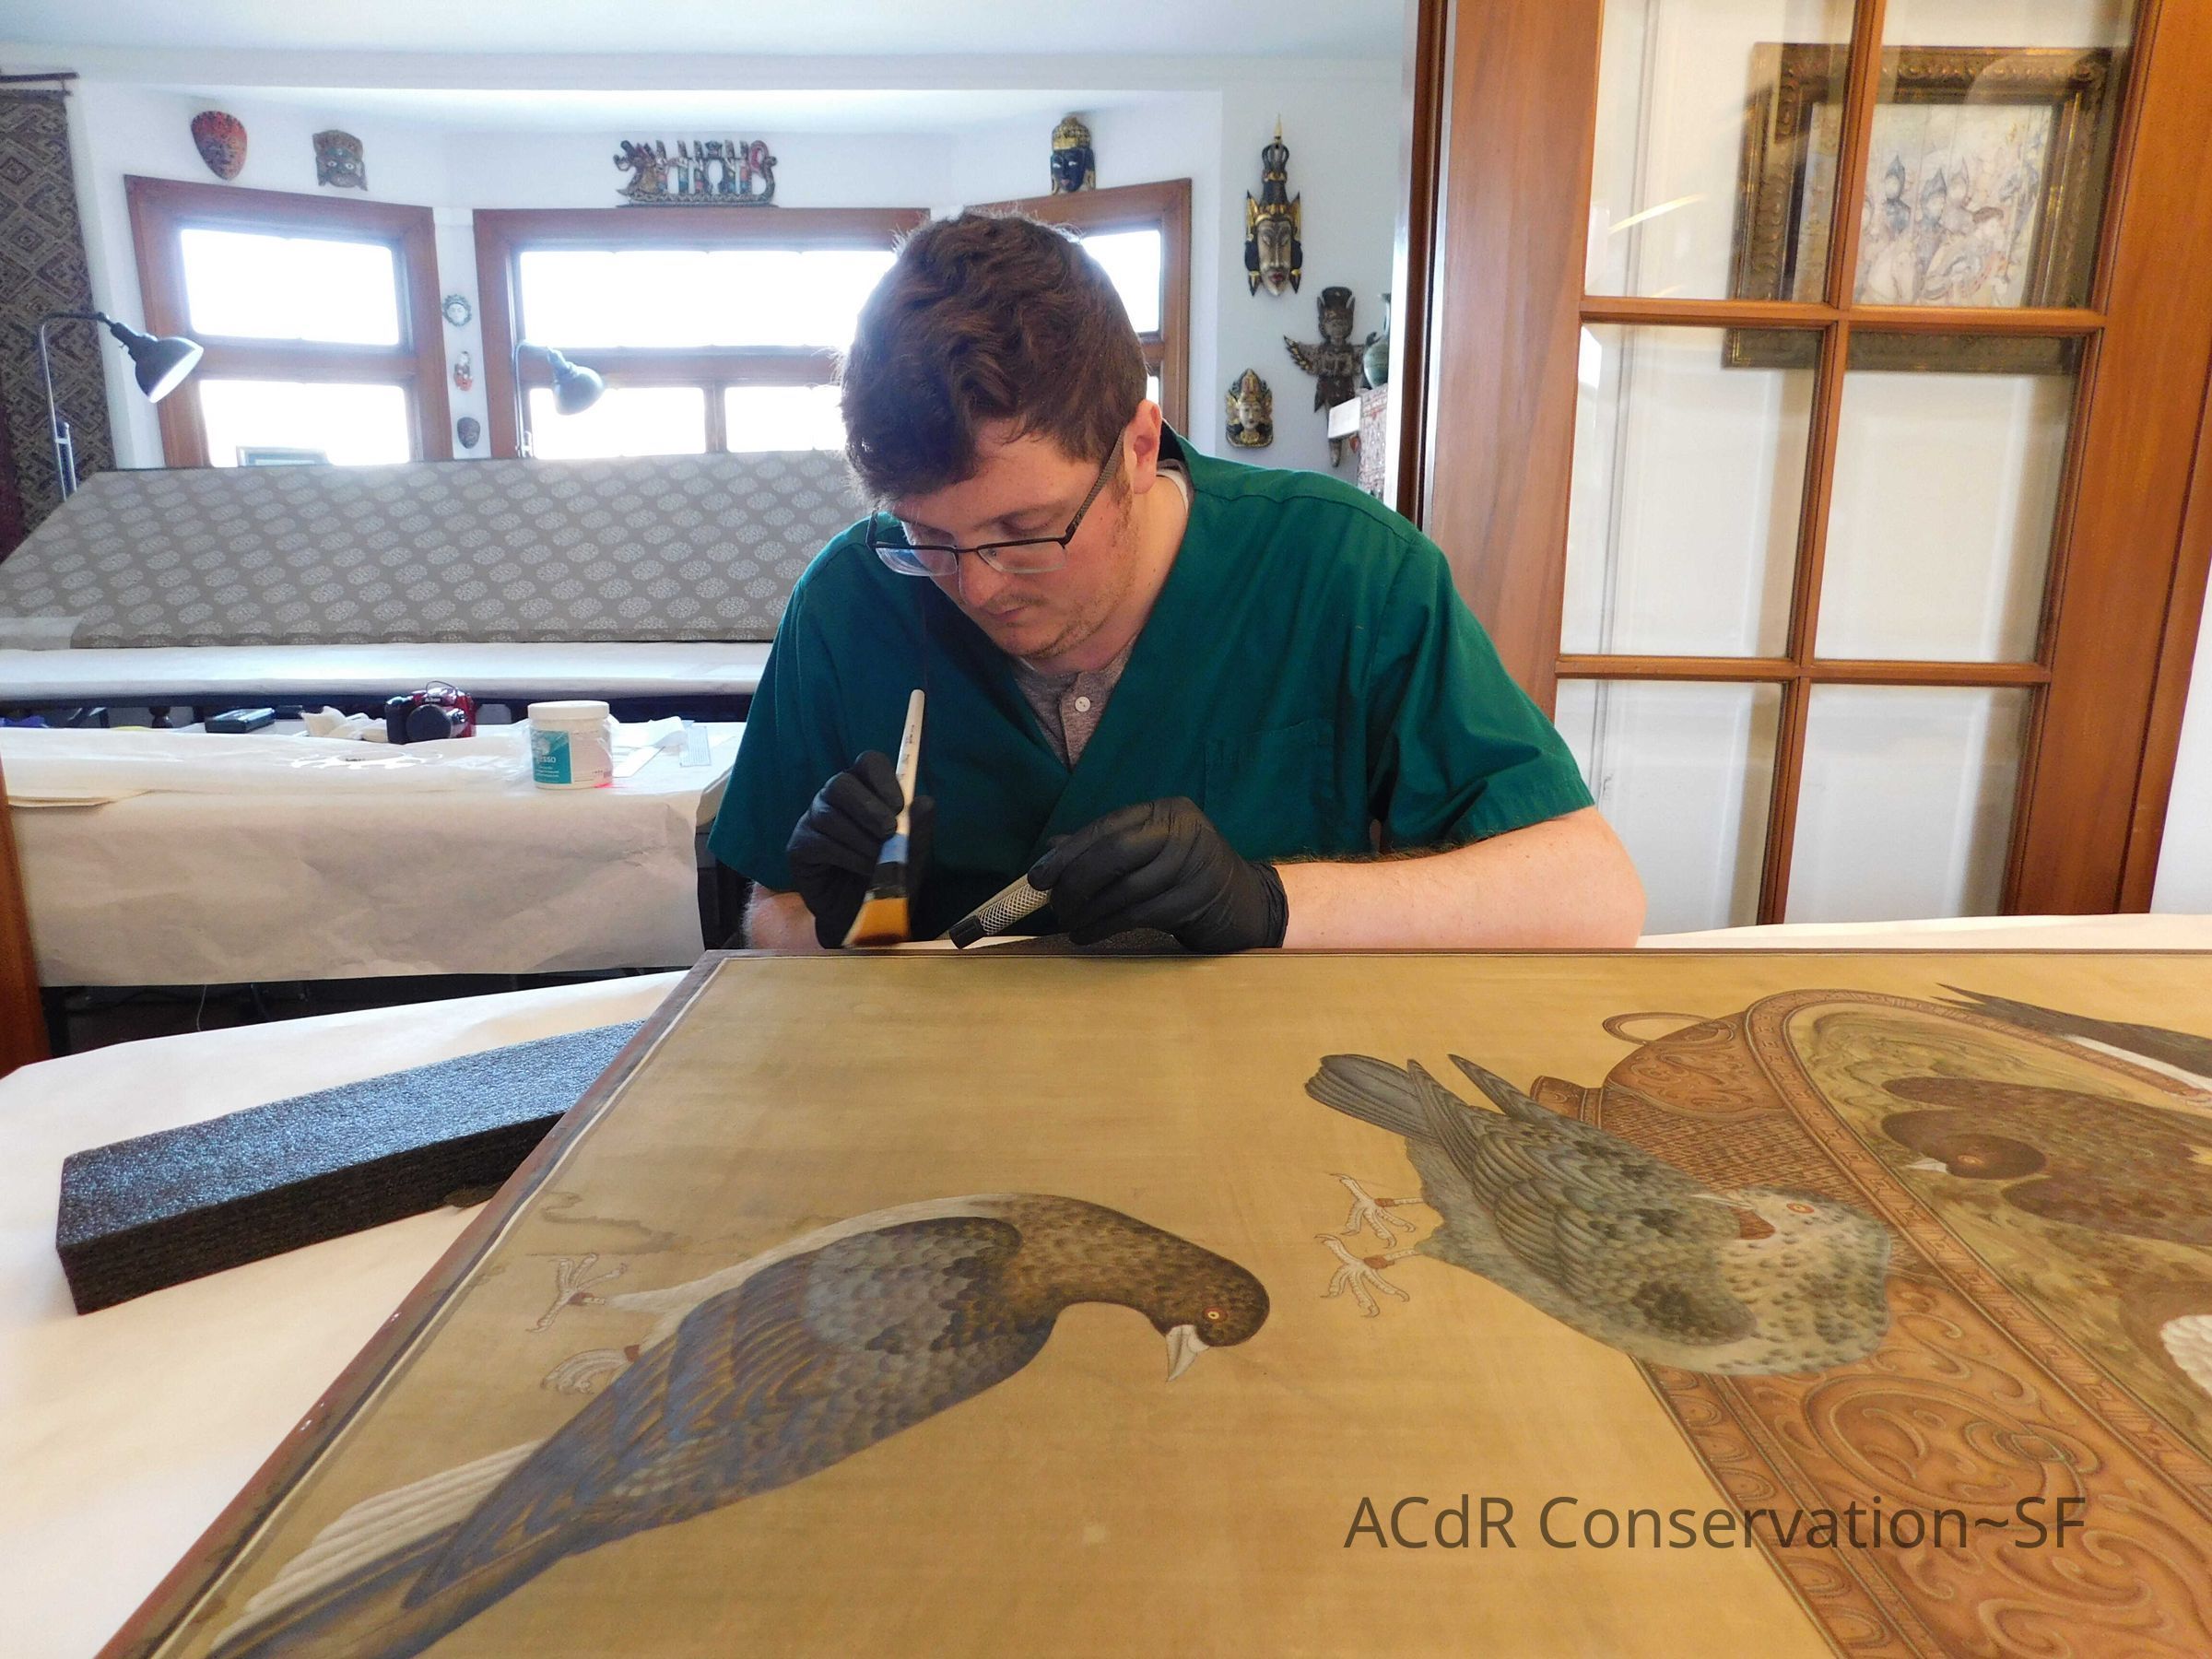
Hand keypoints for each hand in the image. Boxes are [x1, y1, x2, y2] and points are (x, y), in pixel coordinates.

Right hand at [786, 751, 932, 948]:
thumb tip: (925, 802)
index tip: (899, 805)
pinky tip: (862, 870)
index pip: (869, 763)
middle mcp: (834, 799)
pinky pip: (818, 841)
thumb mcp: (913, 857)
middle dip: (867, 807)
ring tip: (878, 862)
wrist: (865, 917)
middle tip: (888, 832)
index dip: (883, 779)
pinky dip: (845, 856)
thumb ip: (919, 830)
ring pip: (829, 815)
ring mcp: (813, 820)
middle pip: (841, 783)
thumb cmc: (888, 879)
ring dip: (861, 840)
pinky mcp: (798, 846)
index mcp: (866, 791)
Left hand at [1028, 797, 1286, 951]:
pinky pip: (1140, 915)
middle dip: (1076, 882)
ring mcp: (1195, 865)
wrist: (1246, 903)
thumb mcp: (1147, 856)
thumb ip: (1103, 850)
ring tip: (1070, 925)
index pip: (1107, 828)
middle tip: (1056, 907)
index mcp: (1165, 812)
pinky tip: (1089, 935)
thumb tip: (1050, 855)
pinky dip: (1107, 927)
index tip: (1038, 878)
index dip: (1068, 853)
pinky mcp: (1198, 900)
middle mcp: (1183, 831)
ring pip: (1125, 889)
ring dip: (1089, 912)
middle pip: (1115, 854)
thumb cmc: (1184, 877)